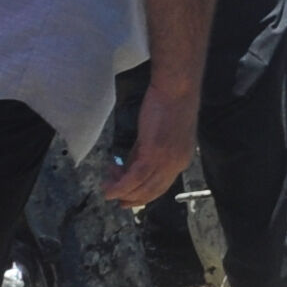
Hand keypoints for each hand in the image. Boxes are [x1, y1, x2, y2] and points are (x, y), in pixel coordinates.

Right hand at [103, 73, 199, 208]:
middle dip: (131, 197)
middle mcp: (176, 165)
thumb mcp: (155, 136)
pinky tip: (109, 188)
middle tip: (112, 195)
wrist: (175, 90)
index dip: (142, 194)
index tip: (126, 196)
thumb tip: (127, 168)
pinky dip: (121, 186)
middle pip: (152, 191)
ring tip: (106, 189)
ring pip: (142, 187)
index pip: (160, 186)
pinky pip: (135, 177)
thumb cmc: (167, 106)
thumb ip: (142, 153)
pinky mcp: (154, 153)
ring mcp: (166, 161)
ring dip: (122, 192)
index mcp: (180, 161)